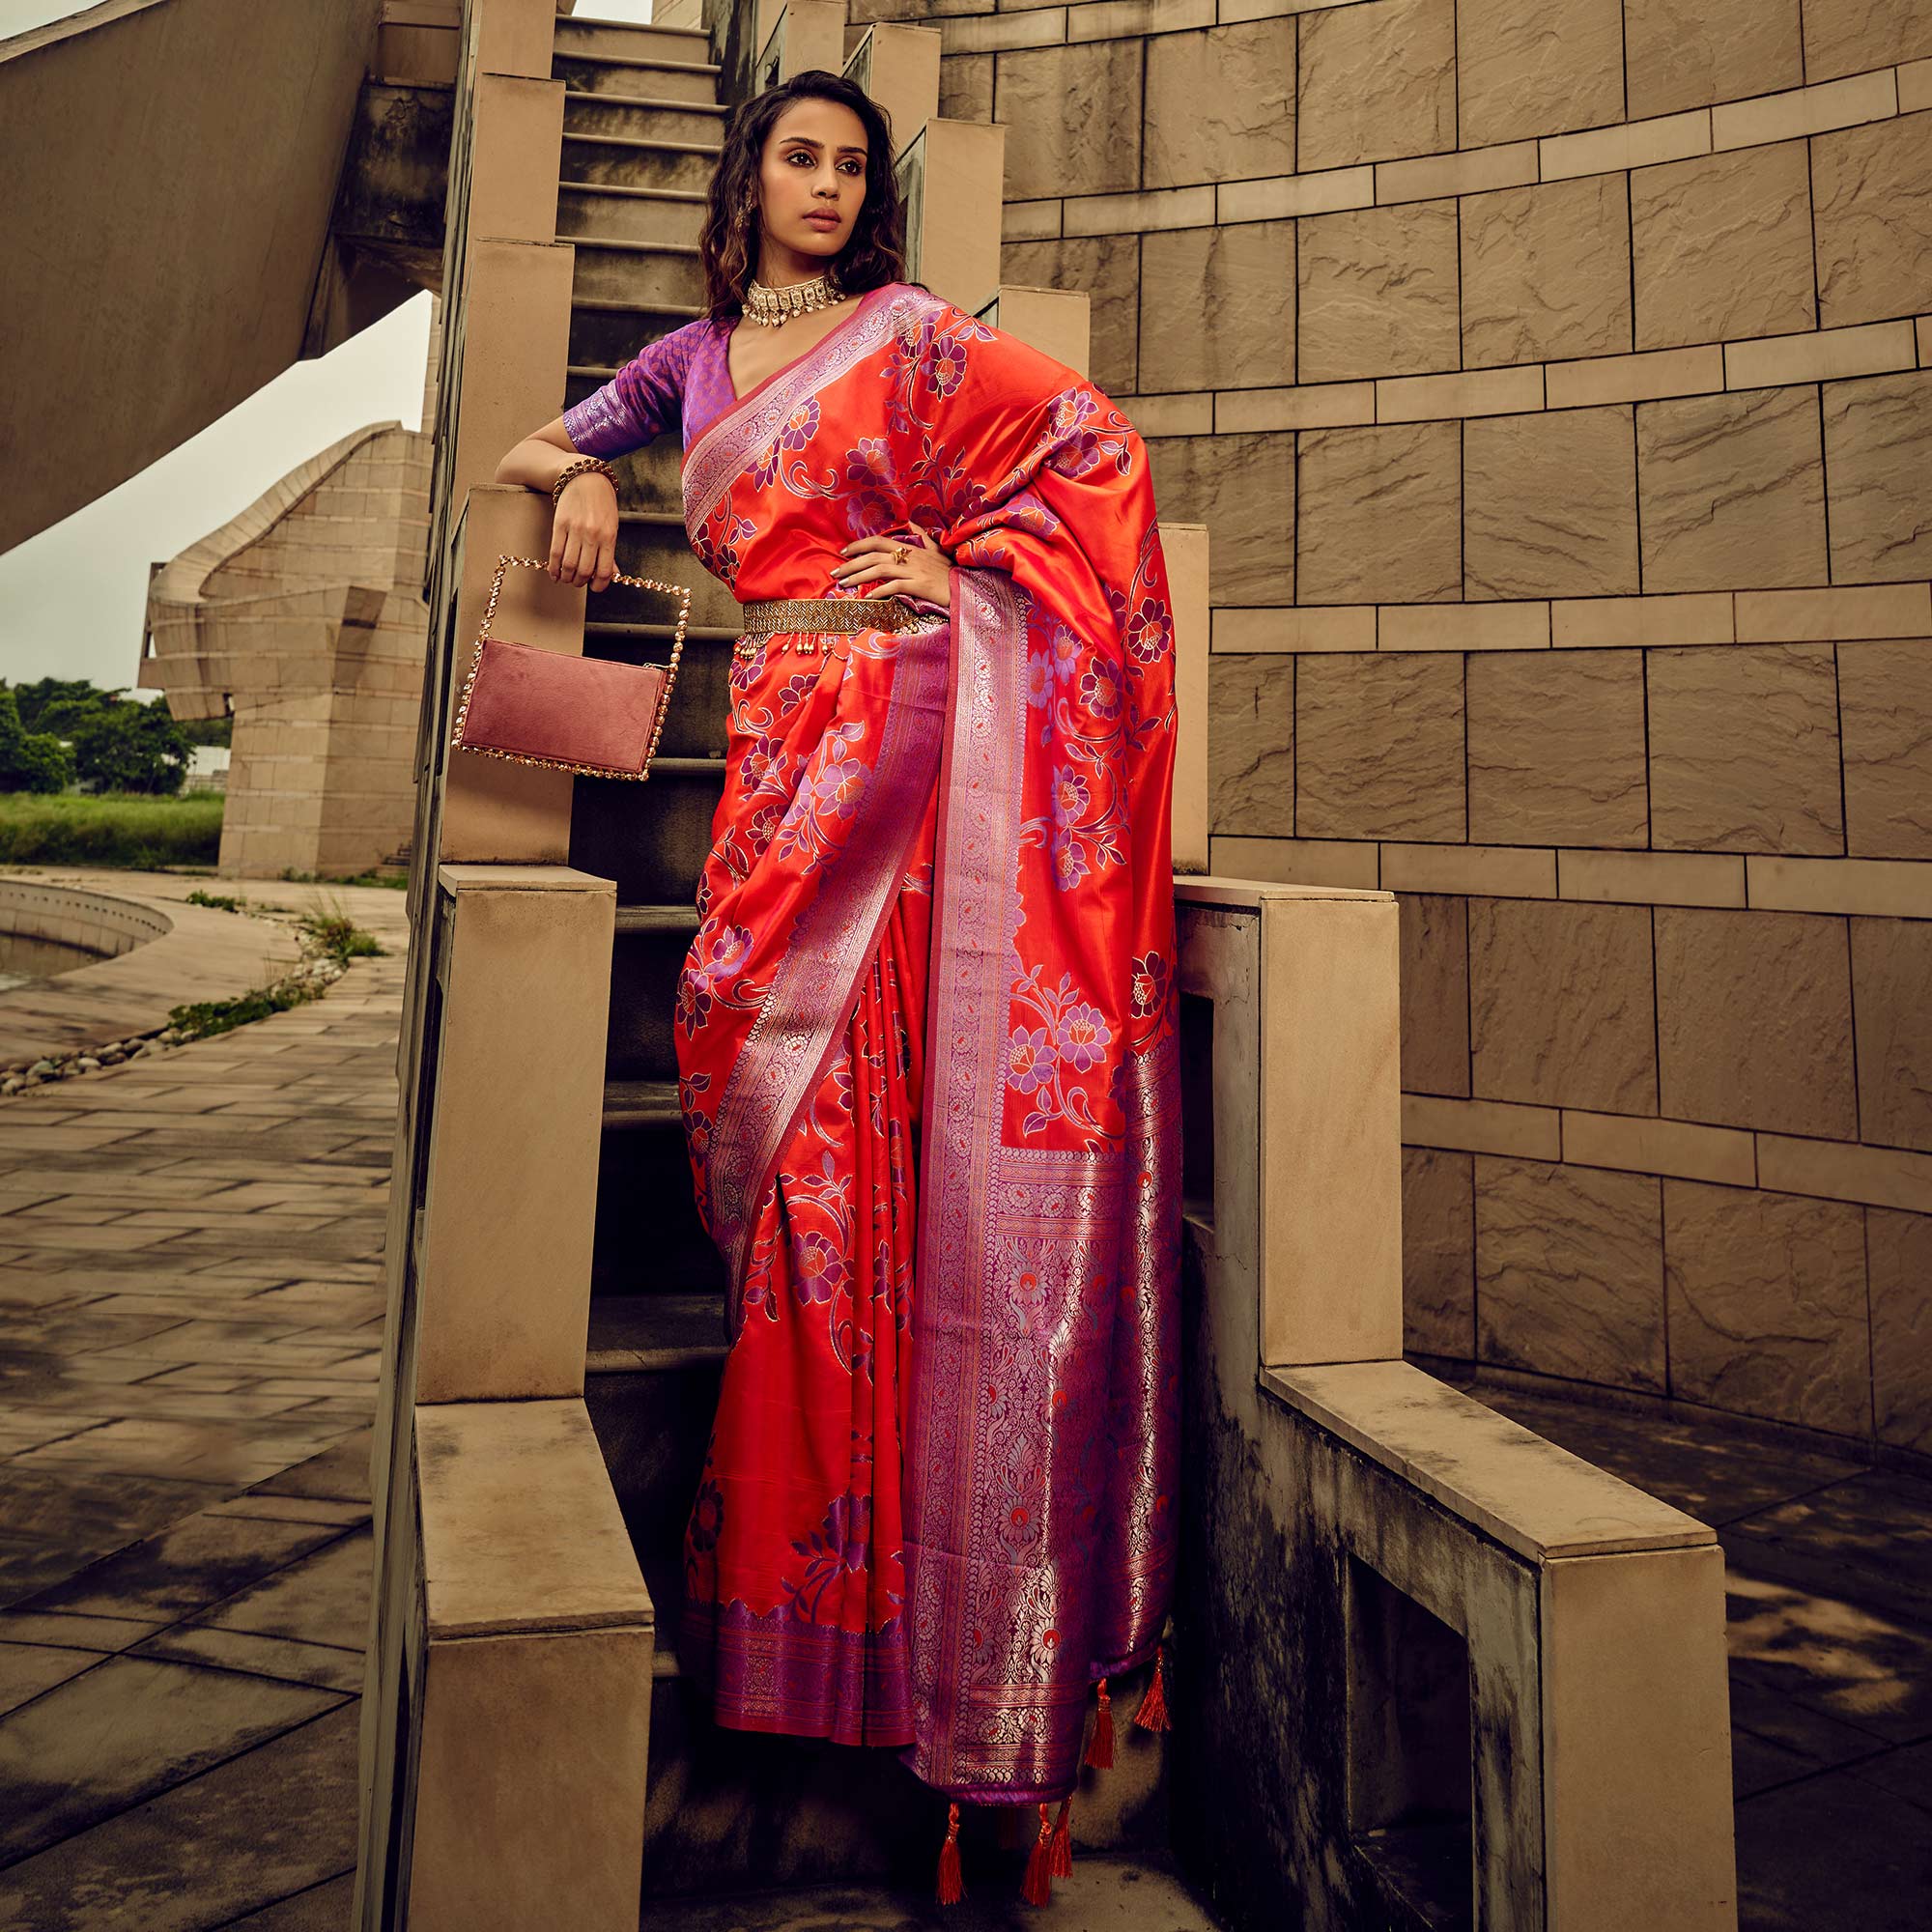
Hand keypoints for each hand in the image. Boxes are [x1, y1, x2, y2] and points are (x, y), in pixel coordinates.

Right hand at [549, 471, 619, 590]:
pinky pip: (555, 552)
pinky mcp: (559, 524)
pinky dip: (554, 568)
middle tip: (579, 582)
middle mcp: (592, 534)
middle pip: (584, 570)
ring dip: (567, 577)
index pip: (604, 571)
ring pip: (569, 565)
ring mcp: (575, 530)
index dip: (599, 585)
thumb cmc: (602, 503)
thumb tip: (613, 575)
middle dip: (581, 582)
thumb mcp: (613, 526)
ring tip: (567, 578)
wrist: (585, 478)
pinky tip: (555, 574)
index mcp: (609, 537)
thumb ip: (611, 552)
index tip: (595, 588)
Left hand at [831, 526, 951, 608]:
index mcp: (911, 548)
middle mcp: (910, 557)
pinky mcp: (920, 586)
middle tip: (835, 573)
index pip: (879, 541)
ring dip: (859, 577)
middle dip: (851, 563)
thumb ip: (922, 536)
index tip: (844, 552)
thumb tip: (912, 521)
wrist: (967, 588)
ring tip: (844, 584)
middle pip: (874, 555)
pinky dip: (880, 590)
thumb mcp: (937, 550)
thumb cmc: (950, 572)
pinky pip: (895, 586)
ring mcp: (915, 571)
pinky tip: (868, 597)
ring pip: (880, 569)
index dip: (859, 545)